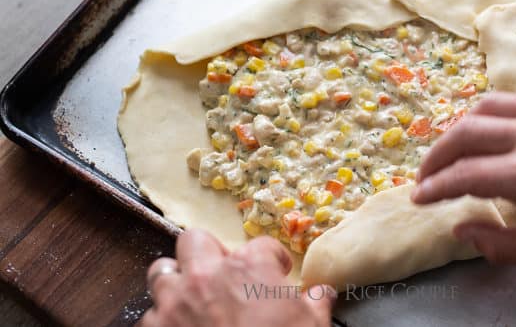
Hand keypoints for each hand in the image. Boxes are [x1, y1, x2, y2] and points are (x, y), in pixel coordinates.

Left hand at [141, 230, 333, 326]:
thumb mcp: (311, 326)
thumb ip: (316, 303)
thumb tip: (322, 294)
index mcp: (249, 267)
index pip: (263, 246)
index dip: (273, 259)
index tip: (277, 272)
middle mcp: (206, 275)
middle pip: (196, 240)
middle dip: (208, 252)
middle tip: (222, 272)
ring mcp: (175, 302)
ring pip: (162, 271)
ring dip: (176, 280)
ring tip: (191, 295)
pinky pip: (150, 315)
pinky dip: (163, 320)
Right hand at [412, 86, 515, 265]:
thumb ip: (499, 243)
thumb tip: (461, 229)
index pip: (462, 176)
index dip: (433, 187)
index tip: (419, 196)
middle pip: (463, 134)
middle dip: (436, 155)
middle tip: (428, 173)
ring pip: (486, 106)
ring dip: (461, 127)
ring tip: (455, 147)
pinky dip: (498, 109)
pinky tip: (497, 126)